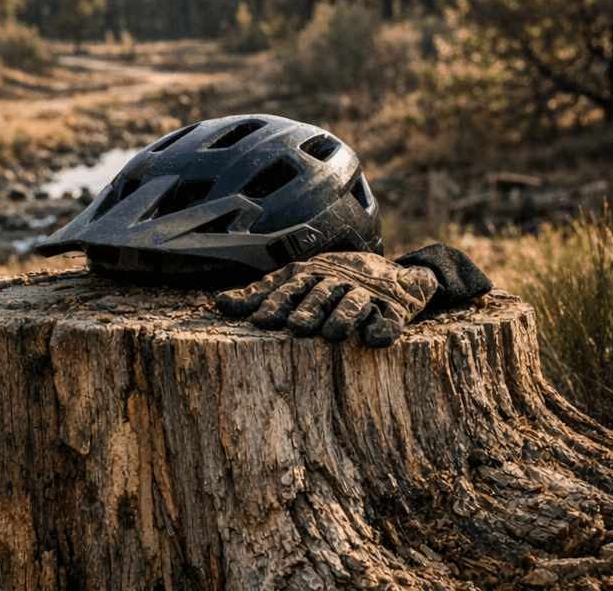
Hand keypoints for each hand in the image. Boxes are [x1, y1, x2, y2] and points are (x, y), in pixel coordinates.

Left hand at [214, 251, 438, 347]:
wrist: (391, 275)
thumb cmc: (329, 282)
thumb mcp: (294, 282)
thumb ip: (258, 294)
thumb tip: (217, 302)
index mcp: (310, 276)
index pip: (290, 288)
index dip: (276, 303)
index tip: (260, 321)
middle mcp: (337, 282)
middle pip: (321, 294)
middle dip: (309, 309)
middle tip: (296, 327)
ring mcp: (367, 295)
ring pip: (354, 304)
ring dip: (343, 318)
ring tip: (332, 335)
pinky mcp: (395, 310)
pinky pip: (390, 319)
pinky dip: (384, 328)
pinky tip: (375, 339)